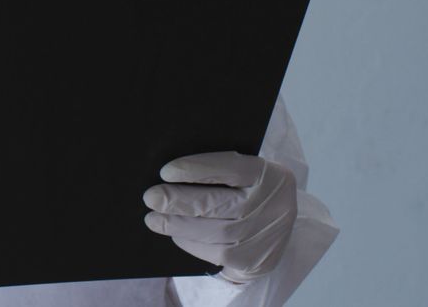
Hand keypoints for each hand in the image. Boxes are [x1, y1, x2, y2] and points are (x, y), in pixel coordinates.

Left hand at [142, 151, 297, 282]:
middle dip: (178, 200)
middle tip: (151, 197)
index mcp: (269, 175)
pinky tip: (176, 233)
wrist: (276, 233)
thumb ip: (219, 171)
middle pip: (217, 203)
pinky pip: (213, 251)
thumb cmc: (250, 195)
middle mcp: (271, 205)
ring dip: (177, 224)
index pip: (230, 168)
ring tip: (153, 219)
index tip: (166, 172)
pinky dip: (190, 242)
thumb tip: (170, 174)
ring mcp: (263, 235)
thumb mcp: (247, 177)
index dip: (195, 169)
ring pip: (212, 231)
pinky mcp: (252, 259)